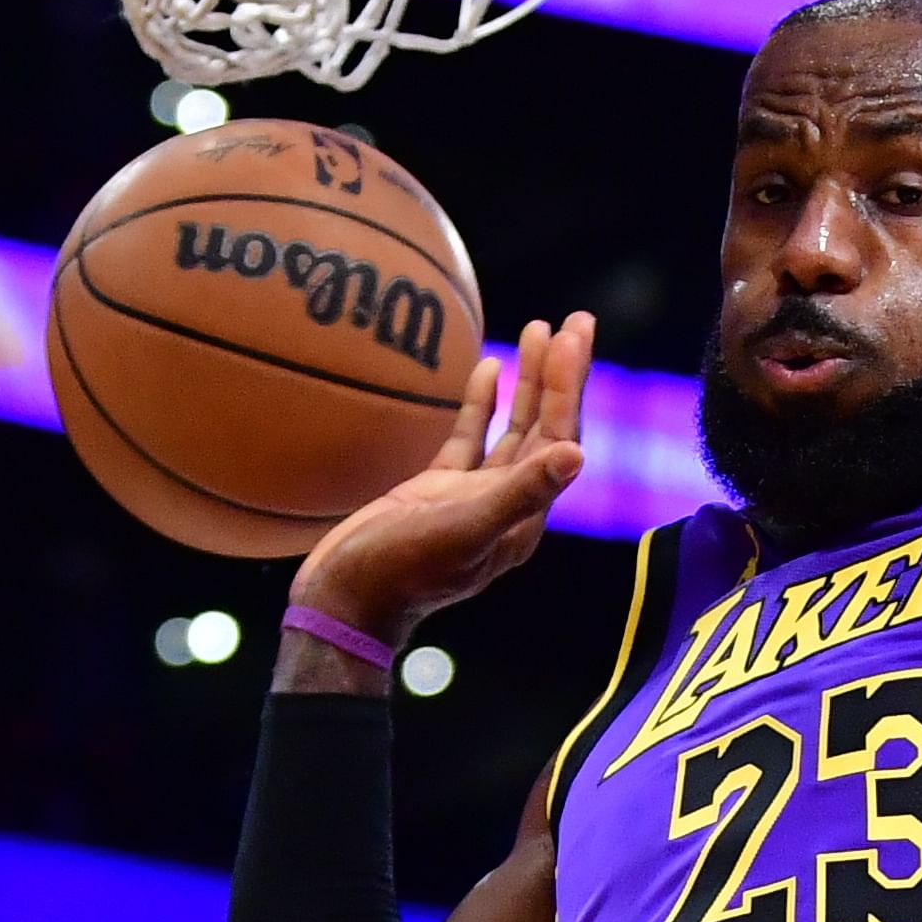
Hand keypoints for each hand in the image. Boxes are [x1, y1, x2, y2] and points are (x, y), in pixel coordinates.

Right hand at [287, 313, 595, 650]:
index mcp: (523, 517)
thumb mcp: (463, 528)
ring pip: (512, 429)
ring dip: (529, 382)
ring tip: (540, 329)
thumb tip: (577, 454)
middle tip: (575, 320)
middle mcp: (507, 505)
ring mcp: (472, 496)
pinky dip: (483, 403)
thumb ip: (519, 493)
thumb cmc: (400, 572)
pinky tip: (490, 367)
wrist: (343, 601)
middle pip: (546, 428)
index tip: (573, 336)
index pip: (559, 439)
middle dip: (561, 375)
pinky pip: (471, 439)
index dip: (568, 388)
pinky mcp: (438, 491)